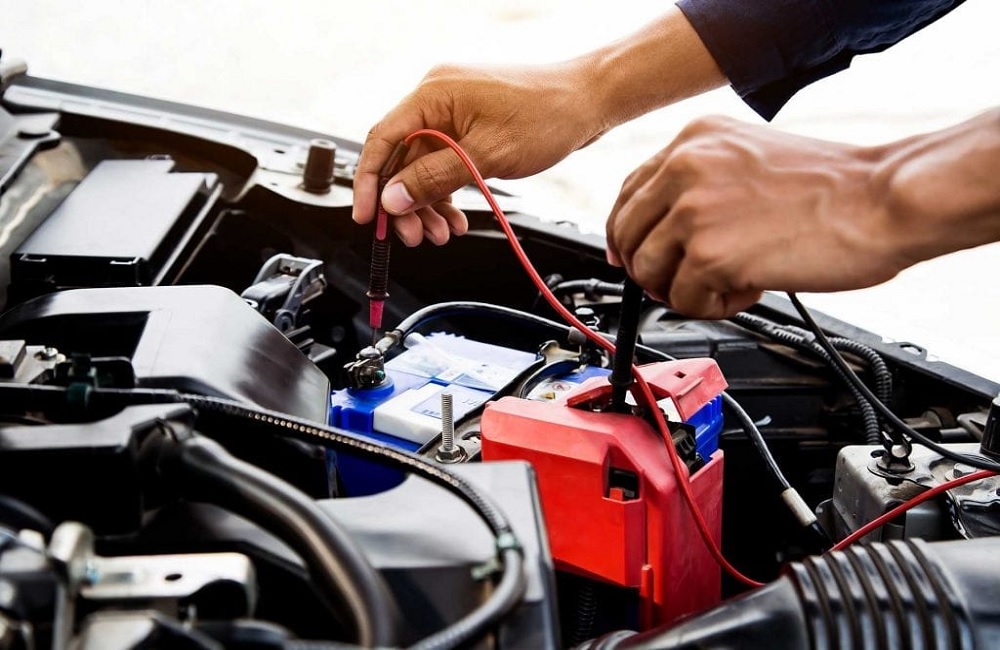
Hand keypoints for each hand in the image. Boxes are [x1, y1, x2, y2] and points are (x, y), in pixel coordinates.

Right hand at [353, 62, 604, 246]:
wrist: (588, 102)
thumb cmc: (547, 115)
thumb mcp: (486, 156)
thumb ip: (435, 179)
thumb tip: (394, 198)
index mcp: (432, 94)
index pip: (383, 139)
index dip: (369, 181)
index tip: (367, 217)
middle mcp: (437, 100)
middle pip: (401, 159)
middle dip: (405, 203)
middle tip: (414, 236)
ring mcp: (453, 114)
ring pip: (423, 167)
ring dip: (428, 204)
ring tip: (441, 234)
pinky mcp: (469, 128)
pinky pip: (444, 165)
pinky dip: (446, 194)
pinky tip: (455, 219)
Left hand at [606, 116, 905, 317]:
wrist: (883, 200)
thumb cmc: (834, 188)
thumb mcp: (749, 158)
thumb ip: (700, 183)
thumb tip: (658, 229)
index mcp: (694, 139)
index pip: (629, 192)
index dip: (626, 233)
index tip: (630, 255)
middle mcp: (686, 167)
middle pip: (627, 237)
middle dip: (652, 269)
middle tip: (686, 282)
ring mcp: (693, 210)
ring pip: (648, 273)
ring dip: (686, 290)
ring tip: (731, 282)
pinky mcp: (709, 255)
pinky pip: (682, 300)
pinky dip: (714, 306)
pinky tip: (750, 288)